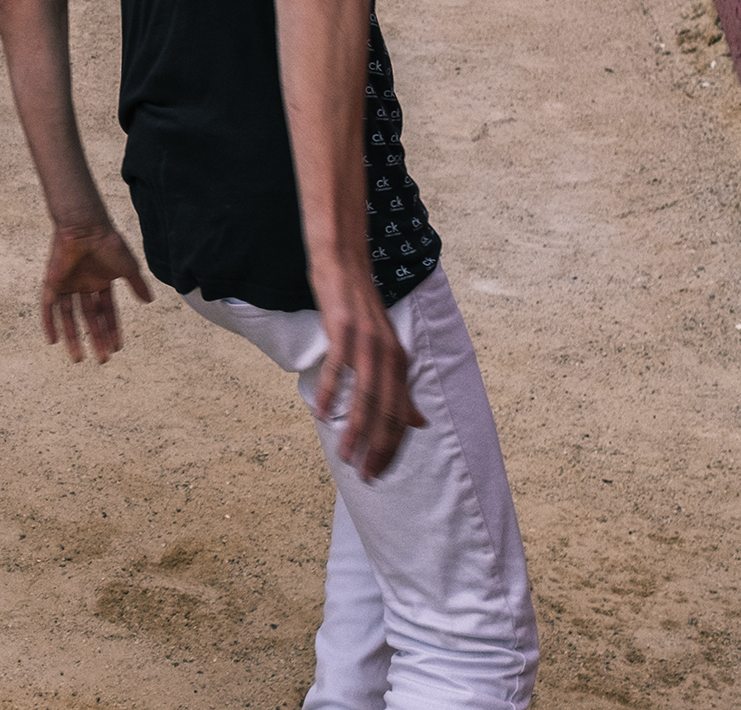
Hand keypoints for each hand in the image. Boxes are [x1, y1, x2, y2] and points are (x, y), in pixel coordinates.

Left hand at [40, 223, 152, 362]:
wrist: (86, 228)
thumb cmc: (108, 243)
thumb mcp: (128, 268)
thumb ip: (137, 285)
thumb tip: (149, 302)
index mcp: (100, 281)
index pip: (107, 311)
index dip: (112, 329)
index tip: (117, 347)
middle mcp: (83, 285)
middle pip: (89, 318)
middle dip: (96, 338)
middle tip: (103, 359)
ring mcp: (67, 284)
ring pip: (69, 317)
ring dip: (74, 337)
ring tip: (79, 358)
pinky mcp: (52, 283)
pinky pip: (48, 307)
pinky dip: (49, 324)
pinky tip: (53, 341)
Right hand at [314, 287, 426, 480]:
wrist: (343, 264)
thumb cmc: (360, 310)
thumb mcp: (386, 350)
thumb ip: (400, 387)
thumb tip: (418, 423)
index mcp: (400, 363)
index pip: (401, 416)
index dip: (392, 447)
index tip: (381, 473)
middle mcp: (389, 355)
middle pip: (387, 411)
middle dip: (378, 447)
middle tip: (366, 476)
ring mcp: (366, 342)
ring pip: (366, 395)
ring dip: (356, 429)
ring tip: (346, 455)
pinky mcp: (342, 329)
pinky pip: (338, 368)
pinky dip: (331, 392)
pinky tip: (322, 413)